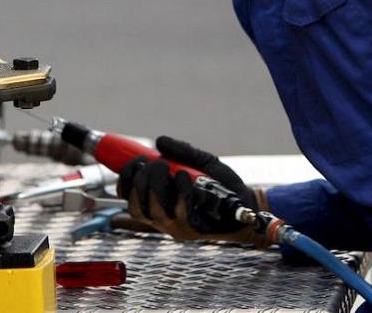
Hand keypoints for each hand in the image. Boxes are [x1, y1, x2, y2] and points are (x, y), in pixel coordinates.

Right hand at [116, 136, 270, 245]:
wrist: (246, 203)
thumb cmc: (223, 186)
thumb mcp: (200, 162)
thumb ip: (180, 150)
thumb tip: (159, 142)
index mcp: (157, 202)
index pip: (127, 197)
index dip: (124, 179)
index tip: (136, 162)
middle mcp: (162, 217)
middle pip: (135, 203)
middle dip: (142, 178)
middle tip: (158, 163)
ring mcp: (176, 226)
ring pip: (153, 208)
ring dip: (158, 183)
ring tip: (174, 169)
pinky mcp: (192, 229)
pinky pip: (178, 210)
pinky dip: (180, 189)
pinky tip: (187, 178)